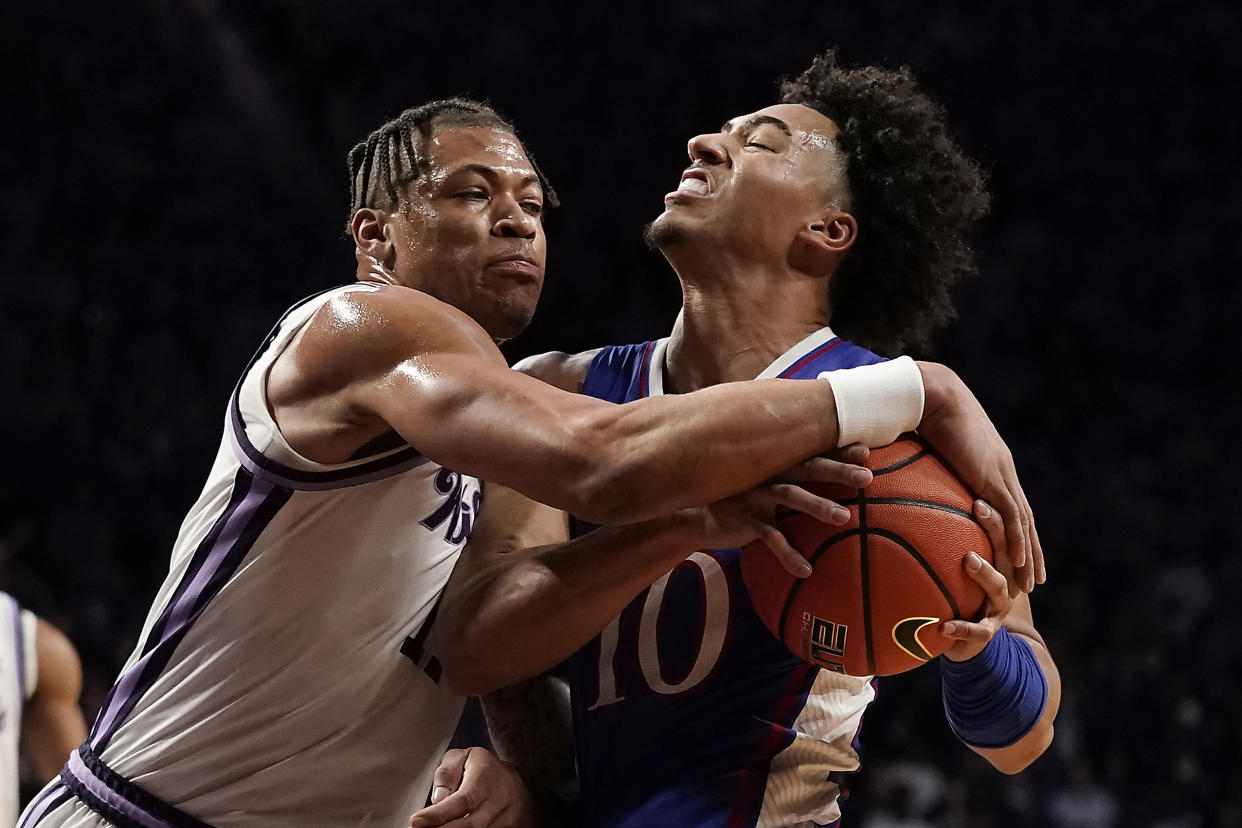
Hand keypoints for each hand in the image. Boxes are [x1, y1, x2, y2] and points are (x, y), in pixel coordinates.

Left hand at [410, 747, 533, 827]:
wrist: (512, 778)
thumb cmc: (482, 768)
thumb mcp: (461, 757)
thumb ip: (446, 773)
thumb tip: (438, 798)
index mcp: (485, 775)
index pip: (462, 800)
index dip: (438, 814)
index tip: (416, 822)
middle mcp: (500, 797)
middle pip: (471, 824)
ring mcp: (507, 815)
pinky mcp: (511, 827)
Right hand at [680, 445, 872, 578]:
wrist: (697, 515)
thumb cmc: (741, 498)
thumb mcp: (765, 482)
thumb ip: (792, 478)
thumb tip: (831, 481)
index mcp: (778, 462)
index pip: (813, 452)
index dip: (838, 451)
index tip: (866, 451)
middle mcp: (768, 472)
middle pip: (808, 468)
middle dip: (838, 471)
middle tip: (867, 477)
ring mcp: (756, 494)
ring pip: (791, 496)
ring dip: (818, 505)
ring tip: (844, 517)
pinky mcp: (745, 518)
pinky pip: (770, 537)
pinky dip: (788, 554)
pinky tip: (806, 570)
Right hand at [915, 362, 1043, 591]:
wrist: (934, 395)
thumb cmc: (923, 414)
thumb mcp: (924, 448)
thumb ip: (920, 468)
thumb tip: (897, 479)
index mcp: (990, 464)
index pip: (1010, 505)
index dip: (1016, 531)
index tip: (1017, 554)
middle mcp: (1002, 471)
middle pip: (1024, 520)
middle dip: (1030, 550)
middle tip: (1034, 578)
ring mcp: (1000, 475)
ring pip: (1023, 524)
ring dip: (1029, 555)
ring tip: (1031, 582)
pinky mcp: (992, 478)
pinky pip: (1010, 517)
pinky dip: (1016, 541)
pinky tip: (1017, 563)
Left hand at [938, 500, 1016, 659]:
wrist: (966, 639)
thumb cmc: (953, 592)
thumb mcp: (947, 566)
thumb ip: (937, 540)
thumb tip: (909, 504)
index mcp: (997, 562)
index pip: (1001, 532)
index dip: (992, 513)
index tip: (976, 493)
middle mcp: (1005, 580)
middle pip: (1008, 550)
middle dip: (995, 528)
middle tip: (978, 508)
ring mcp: (998, 606)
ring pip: (999, 587)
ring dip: (985, 572)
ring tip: (969, 559)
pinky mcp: (987, 631)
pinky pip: (978, 630)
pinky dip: (962, 628)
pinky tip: (944, 626)